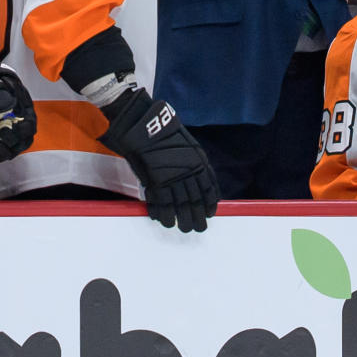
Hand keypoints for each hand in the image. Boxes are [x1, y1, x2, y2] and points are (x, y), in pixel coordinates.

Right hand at [99, 88, 219, 231]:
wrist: (145, 126)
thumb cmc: (165, 134)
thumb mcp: (188, 146)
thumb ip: (193, 164)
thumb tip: (197, 181)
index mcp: (200, 163)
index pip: (210, 189)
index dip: (210, 204)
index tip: (210, 213)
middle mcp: (190, 173)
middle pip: (197, 201)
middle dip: (198, 216)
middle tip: (198, 228)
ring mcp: (173, 178)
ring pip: (182, 205)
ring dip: (184, 220)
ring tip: (185, 229)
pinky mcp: (157, 182)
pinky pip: (163, 203)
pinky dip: (165, 215)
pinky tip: (167, 222)